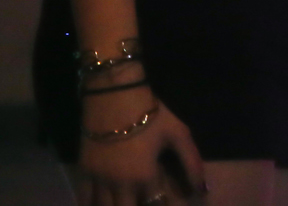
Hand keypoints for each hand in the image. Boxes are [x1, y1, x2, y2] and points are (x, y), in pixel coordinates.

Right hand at [74, 88, 205, 205]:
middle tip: (145, 200)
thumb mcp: (178, 133)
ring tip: (125, 201)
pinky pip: (84, 199)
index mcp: (145, 176)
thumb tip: (203, 189)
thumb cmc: (150, 113)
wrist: (114, 94)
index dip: (165, 203)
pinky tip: (100, 204)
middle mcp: (121, 184)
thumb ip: (191, 162)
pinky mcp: (84, 171)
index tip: (167, 199)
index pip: (157, 204)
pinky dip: (91, 205)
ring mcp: (100, 179)